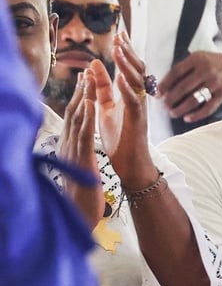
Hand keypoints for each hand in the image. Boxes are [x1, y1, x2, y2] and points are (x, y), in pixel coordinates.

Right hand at [56, 74, 102, 227]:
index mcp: (67, 146)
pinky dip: (87, 116)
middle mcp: (66, 144)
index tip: (84, 81)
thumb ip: (74, 154)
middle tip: (86, 70)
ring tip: (88, 77)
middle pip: (72, 112)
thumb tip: (74, 145)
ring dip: (82, 96)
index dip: (78, 98)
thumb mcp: (76, 169)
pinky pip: (84, 133)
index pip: (72, 117)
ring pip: (76, 118)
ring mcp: (72, 150)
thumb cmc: (79, 195)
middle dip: (80, 91)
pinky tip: (91, 102)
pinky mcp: (80, 158)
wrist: (77, 215)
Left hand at [91, 41, 156, 189]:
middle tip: (120, 36)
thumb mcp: (107, 107)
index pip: (130, 68)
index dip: (126, 51)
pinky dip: (128, 89)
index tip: (119, 34)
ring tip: (119, 50)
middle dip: (128, 52)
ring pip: (137, 82)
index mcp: (130, 95)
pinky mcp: (138, 121)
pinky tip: (121, 78)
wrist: (131, 165)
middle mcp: (139, 99)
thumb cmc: (120, 138)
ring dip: (127, 65)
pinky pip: (135, 102)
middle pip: (138, 70)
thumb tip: (93, 64)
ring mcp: (140, 109)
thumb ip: (102, 87)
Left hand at [159, 49, 221, 122]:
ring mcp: (215, 83)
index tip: (157, 93)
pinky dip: (196, 115)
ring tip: (173, 113)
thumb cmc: (215, 63)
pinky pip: (207, 108)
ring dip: (180, 109)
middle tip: (164, 105)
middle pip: (182, 88)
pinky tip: (188, 118)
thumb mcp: (200, 58)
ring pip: (193, 100)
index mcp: (197, 59)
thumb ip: (185, 68)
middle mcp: (206, 70)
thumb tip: (165, 85)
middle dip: (170, 99)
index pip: (176, 73)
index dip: (164, 85)